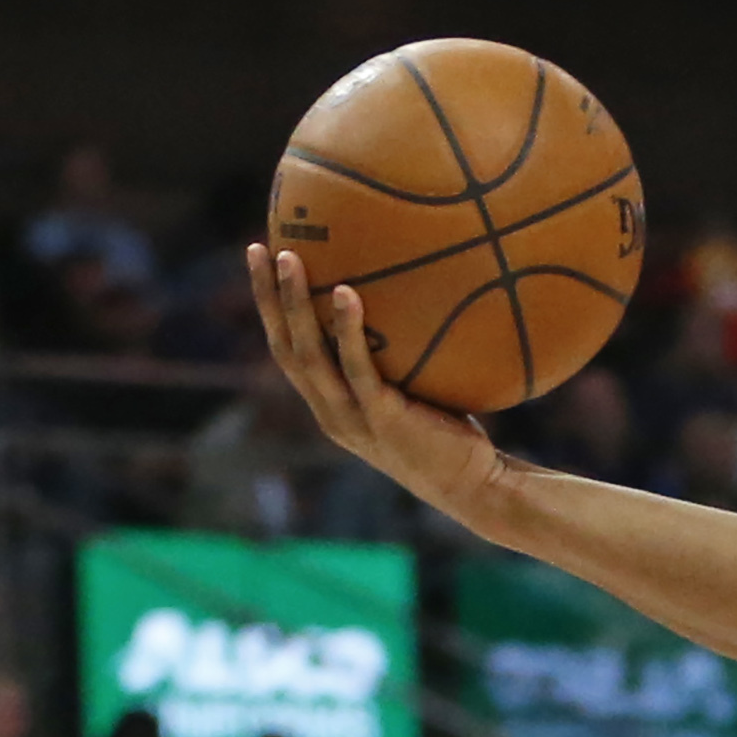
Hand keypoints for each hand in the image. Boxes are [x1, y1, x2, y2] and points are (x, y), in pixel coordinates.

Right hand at [244, 250, 508, 526]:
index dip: (270, 309)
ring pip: (309, 356)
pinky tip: (344, 292)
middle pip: (285, 350)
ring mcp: (354, 419)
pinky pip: (358, 369)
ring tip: (290, 256)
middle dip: (268, 299)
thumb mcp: (413, 390)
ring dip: (294, 305)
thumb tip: (408, 291)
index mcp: (331, 407)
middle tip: (260, 249)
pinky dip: (347, 330)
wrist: (475, 488)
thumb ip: (396, 355)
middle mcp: (332, 414)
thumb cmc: (451, 434)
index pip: (287, 353)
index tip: (261, 260)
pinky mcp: (383, 420)